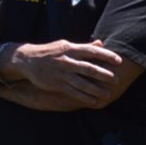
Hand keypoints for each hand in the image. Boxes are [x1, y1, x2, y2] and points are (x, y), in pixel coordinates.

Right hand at [10, 39, 126, 105]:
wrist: (27, 60)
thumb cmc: (50, 51)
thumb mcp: (65, 45)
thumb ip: (83, 46)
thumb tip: (101, 43)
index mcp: (70, 49)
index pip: (91, 51)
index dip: (106, 56)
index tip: (118, 61)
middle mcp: (67, 61)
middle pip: (89, 68)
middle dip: (104, 75)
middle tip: (116, 80)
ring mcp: (61, 73)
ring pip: (82, 83)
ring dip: (96, 89)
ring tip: (108, 93)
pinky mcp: (56, 84)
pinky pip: (73, 92)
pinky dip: (84, 97)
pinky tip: (93, 100)